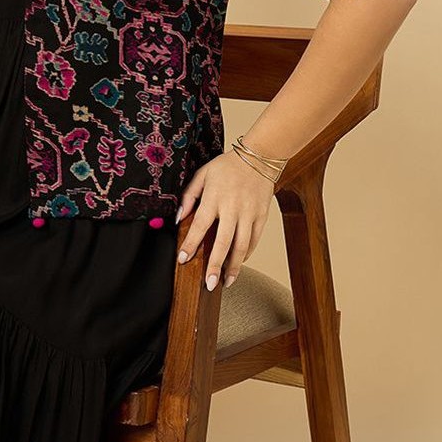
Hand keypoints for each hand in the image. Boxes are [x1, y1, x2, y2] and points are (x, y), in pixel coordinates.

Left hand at [175, 151, 276, 289]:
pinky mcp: (262, 216)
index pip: (200, 225)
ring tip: (225, 282)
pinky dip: (246, 254)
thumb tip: (179, 218)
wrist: (259, 157)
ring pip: (242, 246)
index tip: (183, 260)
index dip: (191, 244)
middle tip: (209, 284)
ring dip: (234, 267)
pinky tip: (238, 264)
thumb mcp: (203, 175)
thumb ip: (189, 196)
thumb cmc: (227, 166)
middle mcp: (233, 207)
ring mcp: (249, 213)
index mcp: (215, 197)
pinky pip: (254, 240)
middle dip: (215, 265)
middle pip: (224, 242)